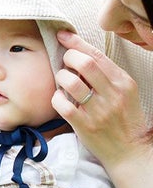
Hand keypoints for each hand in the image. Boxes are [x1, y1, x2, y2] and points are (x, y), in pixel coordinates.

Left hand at [52, 30, 150, 169]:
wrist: (130, 151)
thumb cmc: (124, 118)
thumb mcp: (124, 91)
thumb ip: (105, 74)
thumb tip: (79, 54)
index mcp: (123, 82)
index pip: (96, 55)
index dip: (76, 42)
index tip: (62, 36)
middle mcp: (112, 94)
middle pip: (83, 63)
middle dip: (68, 57)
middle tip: (65, 63)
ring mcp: (98, 111)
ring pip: (70, 82)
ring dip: (61, 77)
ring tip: (62, 81)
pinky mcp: (85, 126)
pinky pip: (62, 105)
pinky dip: (56, 98)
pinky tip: (59, 98)